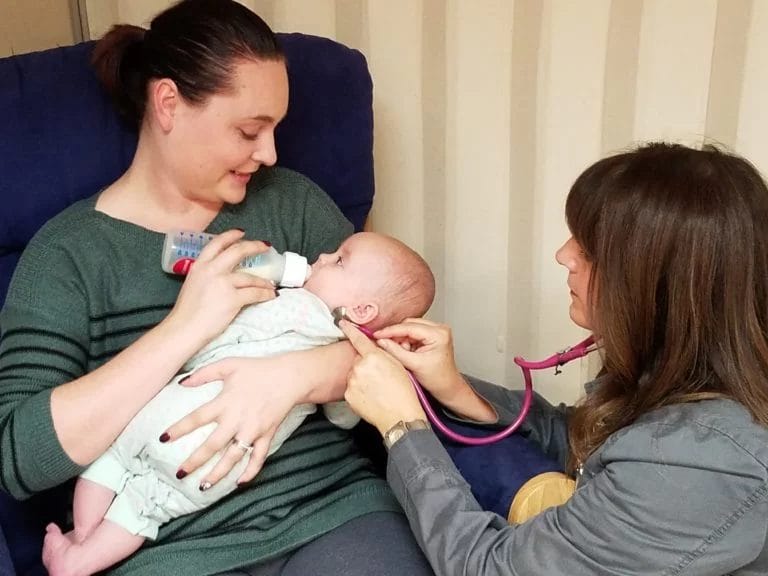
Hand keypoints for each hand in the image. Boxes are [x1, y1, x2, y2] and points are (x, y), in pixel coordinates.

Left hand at [160, 356, 303, 485]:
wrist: (290, 377)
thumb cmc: (258, 369)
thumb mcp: (229, 364)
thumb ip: (204, 373)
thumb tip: (181, 383)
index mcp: (225, 403)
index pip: (196, 418)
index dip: (178, 429)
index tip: (162, 439)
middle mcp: (237, 420)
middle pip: (212, 445)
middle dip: (194, 461)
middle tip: (179, 473)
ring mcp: (253, 430)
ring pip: (233, 457)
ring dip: (218, 474)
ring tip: (203, 486)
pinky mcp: (267, 435)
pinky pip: (258, 458)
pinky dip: (250, 472)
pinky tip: (239, 483)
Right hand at [166, 229, 277, 341]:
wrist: (185, 329)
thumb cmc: (187, 312)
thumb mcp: (193, 284)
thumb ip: (207, 275)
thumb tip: (223, 275)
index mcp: (200, 265)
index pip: (217, 243)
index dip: (231, 235)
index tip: (242, 232)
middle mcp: (212, 270)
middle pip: (238, 251)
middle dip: (254, 246)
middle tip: (265, 246)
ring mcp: (223, 283)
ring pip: (251, 277)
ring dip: (263, 281)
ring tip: (270, 284)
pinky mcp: (233, 298)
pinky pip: (255, 293)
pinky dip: (265, 294)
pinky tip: (270, 295)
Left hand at [340, 320, 425, 434]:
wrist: (399, 417)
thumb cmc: (403, 393)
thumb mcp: (398, 365)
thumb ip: (384, 353)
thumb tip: (375, 347)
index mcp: (373, 357)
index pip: (358, 339)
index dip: (350, 329)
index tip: (343, 323)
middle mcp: (359, 367)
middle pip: (358, 359)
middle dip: (366, 363)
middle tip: (380, 375)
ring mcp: (352, 382)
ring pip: (355, 373)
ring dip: (362, 377)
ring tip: (377, 388)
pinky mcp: (348, 395)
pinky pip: (352, 387)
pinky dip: (359, 390)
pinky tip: (371, 396)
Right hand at [370, 318, 463, 404]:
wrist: (448, 387)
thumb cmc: (437, 379)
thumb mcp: (414, 365)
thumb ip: (396, 351)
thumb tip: (380, 340)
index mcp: (438, 334)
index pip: (409, 327)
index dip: (390, 331)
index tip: (376, 335)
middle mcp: (440, 328)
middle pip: (409, 324)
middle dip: (396, 335)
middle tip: (385, 346)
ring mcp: (437, 330)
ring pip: (410, 328)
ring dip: (401, 339)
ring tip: (402, 354)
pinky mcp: (432, 335)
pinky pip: (413, 333)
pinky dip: (406, 341)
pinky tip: (406, 352)